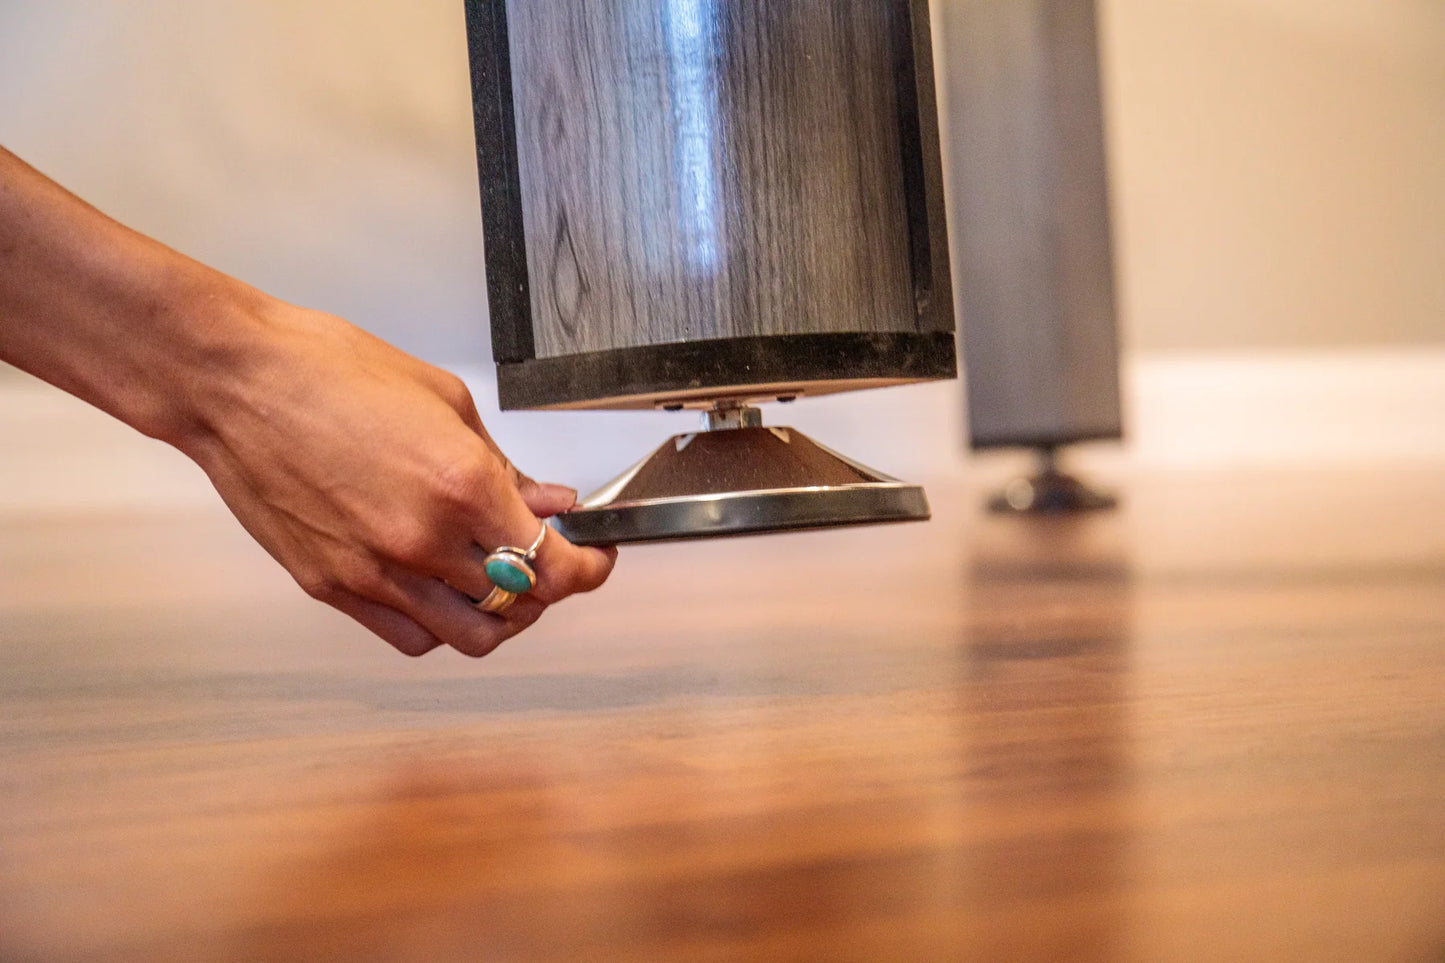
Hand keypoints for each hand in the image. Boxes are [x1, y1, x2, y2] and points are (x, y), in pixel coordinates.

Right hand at [182, 301, 616, 656]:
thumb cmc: (329, 372)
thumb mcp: (446, 402)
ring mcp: (376, 572)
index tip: (595, 556)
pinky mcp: (333, 588)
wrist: (235, 382)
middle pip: (521, 605)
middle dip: (548, 585)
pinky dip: (440, 625)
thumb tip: (549, 501)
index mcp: (462, 486)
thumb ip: (507, 466)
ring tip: (496, 581)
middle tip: (545, 556)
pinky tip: (441, 591)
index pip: (555, 566)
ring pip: (470, 637)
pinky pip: (410, 637)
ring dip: (499, 617)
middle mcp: (423, 540)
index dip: (589, 569)